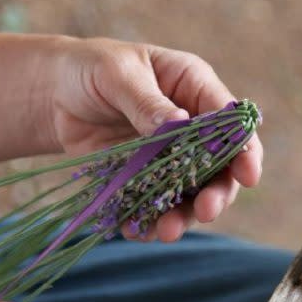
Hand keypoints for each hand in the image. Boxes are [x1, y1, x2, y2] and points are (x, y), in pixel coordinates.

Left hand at [48, 37, 262, 242]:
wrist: (54, 92)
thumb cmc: (91, 68)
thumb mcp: (117, 74)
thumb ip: (146, 101)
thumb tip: (180, 124)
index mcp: (195, 89)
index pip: (231, 123)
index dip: (245, 150)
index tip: (247, 176)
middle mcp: (192, 127)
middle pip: (220, 167)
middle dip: (216, 193)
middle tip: (205, 212)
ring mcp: (170, 157)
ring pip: (190, 193)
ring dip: (182, 215)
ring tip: (164, 232)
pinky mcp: (145, 179)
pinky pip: (154, 205)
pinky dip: (148, 221)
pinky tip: (136, 230)